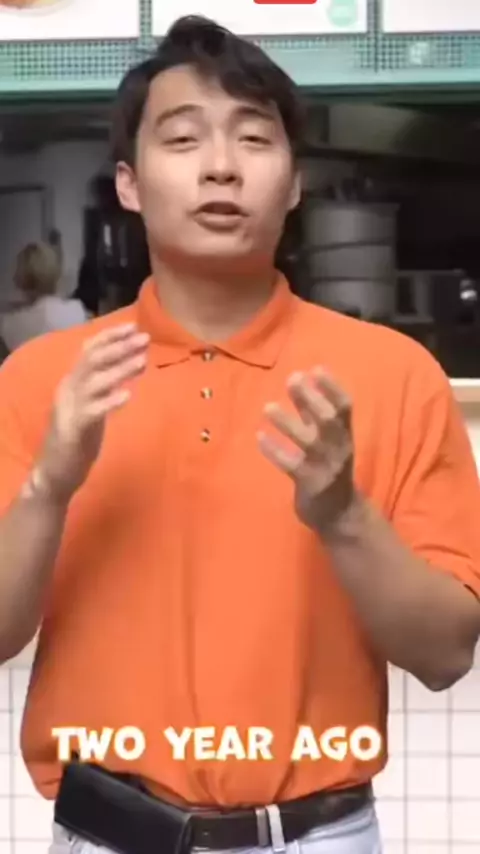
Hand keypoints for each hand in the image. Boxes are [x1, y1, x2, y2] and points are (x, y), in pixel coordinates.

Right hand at [35, 323, 148, 503]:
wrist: (55, 473)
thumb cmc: (78, 440)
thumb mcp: (92, 406)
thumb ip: (104, 386)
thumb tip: (129, 364)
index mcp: (72, 382)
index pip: (89, 351)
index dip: (110, 336)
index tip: (134, 327)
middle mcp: (68, 390)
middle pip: (92, 360)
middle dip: (119, 347)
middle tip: (144, 339)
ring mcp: (69, 409)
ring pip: (94, 381)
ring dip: (119, 369)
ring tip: (142, 360)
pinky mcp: (73, 430)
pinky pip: (92, 411)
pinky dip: (110, 401)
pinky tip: (128, 395)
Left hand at [258, 368, 355, 532]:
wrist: (340, 515)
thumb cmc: (329, 469)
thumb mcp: (327, 440)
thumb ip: (314, 413)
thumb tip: (302, 380)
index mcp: (345, 435)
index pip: (345, 406)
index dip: (332, 387)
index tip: (316, 368)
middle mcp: (339, 448)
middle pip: (329, 419)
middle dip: (311, 398)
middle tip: (291, 379)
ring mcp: (325, 467)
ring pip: (309, 442)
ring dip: (288, 423)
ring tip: (268, 407)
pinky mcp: (311, 485)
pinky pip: (291, 465)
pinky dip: (275, 451)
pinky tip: (260, 437)